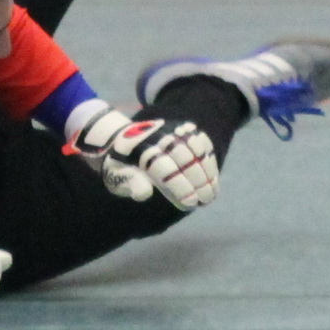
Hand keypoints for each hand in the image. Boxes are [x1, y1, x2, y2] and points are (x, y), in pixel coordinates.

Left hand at [70, 108, 219, 210]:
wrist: (121, 139)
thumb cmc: (120, 164)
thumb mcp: (116, 176)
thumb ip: (130, 184)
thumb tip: (144, 194)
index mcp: (137, 150)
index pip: (163, 169)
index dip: (179, 186)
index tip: (190, 203)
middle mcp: (155, 135)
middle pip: (183, 157)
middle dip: (198, 181)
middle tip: (205, 200)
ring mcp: (170, 128)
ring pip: (195, 148)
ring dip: (207, 171)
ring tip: (212, 192)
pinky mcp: (180, 126)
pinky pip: (200, 139)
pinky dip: (209, 157)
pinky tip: (212, 175)